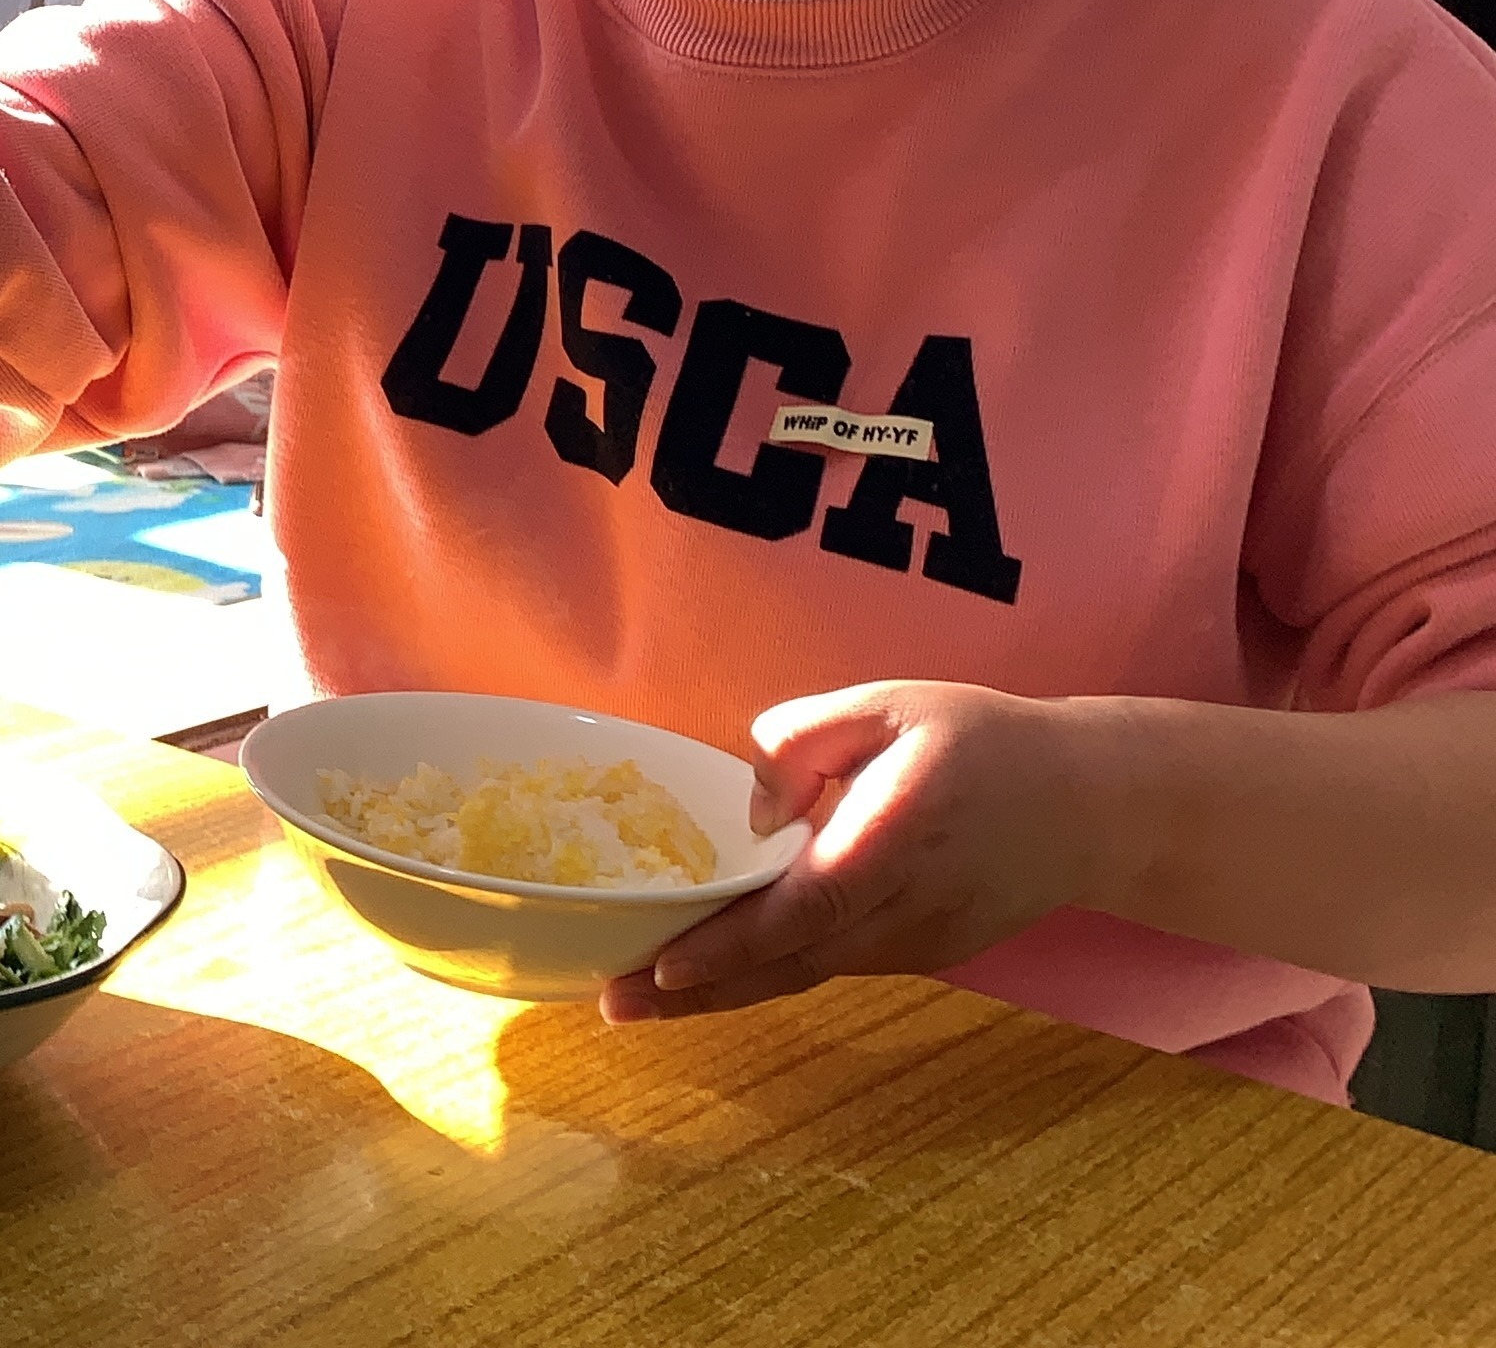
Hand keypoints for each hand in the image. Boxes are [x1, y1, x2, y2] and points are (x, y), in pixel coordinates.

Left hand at [599, 679, 1108, 1022]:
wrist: (1092, 806)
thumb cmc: (985, 741)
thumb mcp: (891, 705)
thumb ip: (804, 737)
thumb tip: (752, 810)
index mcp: (896, 837)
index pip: (805, 906)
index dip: (734, 943)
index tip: (666, 964)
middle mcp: (906, 906)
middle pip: (792, 962)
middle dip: (699, 990)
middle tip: (615, 1003)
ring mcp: (919, 941)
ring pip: (807, 974)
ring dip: (725, 991)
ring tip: (640, 997)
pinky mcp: (923, 953)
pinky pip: (833, 965)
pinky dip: (770, 975)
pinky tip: (710, 975)